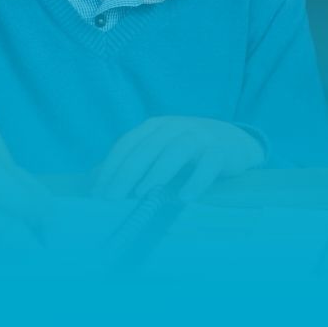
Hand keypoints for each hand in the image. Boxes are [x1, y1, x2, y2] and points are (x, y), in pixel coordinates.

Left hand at [93, 117, 264, 201]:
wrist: (233, 142)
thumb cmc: (187, 151)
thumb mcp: (157, 151)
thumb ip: (130, 163)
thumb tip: (93, 182)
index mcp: (156, 126)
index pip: (127, 144)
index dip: (111, 168)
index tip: (98, 195)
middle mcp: (176, 126)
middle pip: (148, 148)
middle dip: (128, 174)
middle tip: (113, 200)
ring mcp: (200, 135)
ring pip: (177, 150)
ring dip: (158, 172)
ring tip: (143, 195)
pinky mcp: (221, 150)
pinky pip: (208, 163)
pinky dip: (196, 180)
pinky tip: (184, 197)